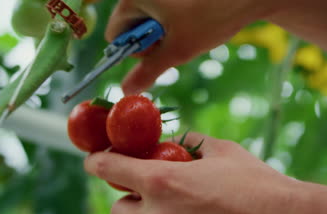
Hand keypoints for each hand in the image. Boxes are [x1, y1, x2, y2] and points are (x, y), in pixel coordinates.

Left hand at [85, 132, 305, 213]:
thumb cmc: (259, 187)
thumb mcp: (224, 153)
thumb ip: (193, 145)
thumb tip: (178, 142)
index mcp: (163, 181)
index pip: (109, 170)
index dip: (98, 163)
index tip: (95, 162)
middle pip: (117, 210)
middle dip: (129, 198)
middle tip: (147, 192)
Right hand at [106, 0, 281, 94]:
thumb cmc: (211, 18)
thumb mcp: (178, 50)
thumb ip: (148, 70)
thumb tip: (125, 90)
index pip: (115, 35)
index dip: (134, 51)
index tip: (159, 50)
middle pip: (130, 26)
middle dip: (150, 41)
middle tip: (175, 41)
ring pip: (147, 19)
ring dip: (163, 33)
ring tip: (188, 30)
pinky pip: (161, 10)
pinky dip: (172, 21)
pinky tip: (193, 20)